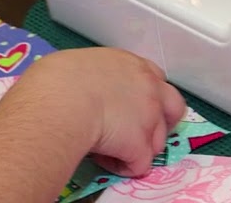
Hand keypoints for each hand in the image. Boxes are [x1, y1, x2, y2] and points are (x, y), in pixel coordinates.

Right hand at [41, 48, 186, 177]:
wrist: (62, 101)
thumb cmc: (57, 78)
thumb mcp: (78, 64)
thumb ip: (97, 76)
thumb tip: (86, 89)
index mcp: (130, 64)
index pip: (154, 76)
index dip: (147, 92)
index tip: (131, 102)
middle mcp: (148, 87)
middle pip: (173, 107)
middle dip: (163, 121)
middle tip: (139, 130)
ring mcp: (149, 118)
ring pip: (158, 140)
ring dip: (139, 147)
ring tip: (111, 148)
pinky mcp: (141, 146)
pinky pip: (138, 165)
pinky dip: (123, 166)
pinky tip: (104, 160)